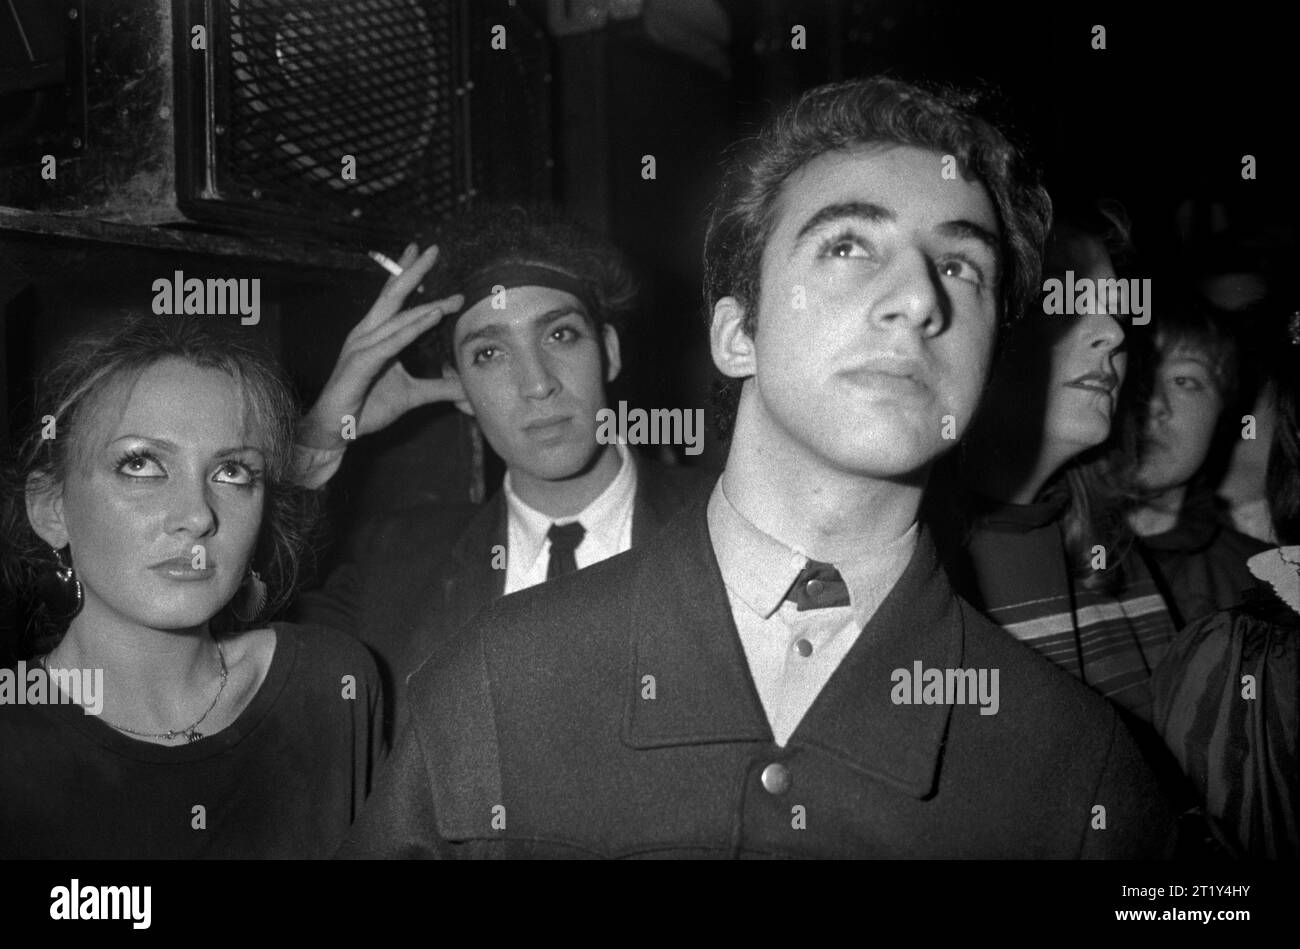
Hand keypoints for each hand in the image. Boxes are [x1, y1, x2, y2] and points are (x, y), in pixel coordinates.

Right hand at [298, 244, 465, 449]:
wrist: (335, 430)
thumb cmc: (366, 406)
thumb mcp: (412, 394)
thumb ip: (438, 387)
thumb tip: (465, 387)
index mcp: (375, 334)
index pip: (394, 298)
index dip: (410, 276)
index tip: (429, 257)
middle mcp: (366, 333)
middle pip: (393, 295)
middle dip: (414, 270)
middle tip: (434, 248)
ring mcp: (361, 346)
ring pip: (397, 318)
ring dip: (426, 304)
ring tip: (451, 296)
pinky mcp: (360, 364)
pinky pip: (391, 343)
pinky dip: (413, 330)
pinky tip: (433, 317)